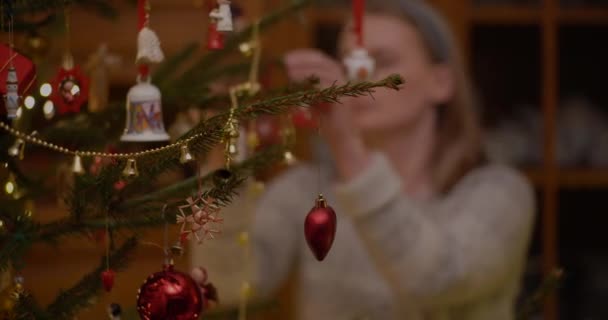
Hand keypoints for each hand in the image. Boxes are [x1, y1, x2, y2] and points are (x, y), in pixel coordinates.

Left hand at [284, 49, 369, 180]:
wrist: (343, 142)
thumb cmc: (327, 124)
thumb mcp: (312, 101)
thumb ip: (305, 89)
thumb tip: (288, 76)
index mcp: (335, 78)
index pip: (320, 59)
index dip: (303, 56)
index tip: (286, 58)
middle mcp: (342, 80)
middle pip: (323, 60)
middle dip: (303, 59)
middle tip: (285, 62)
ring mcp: (345, 89)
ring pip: (325, 71)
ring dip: (305, 70)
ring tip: (289, 73)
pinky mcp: (345, 100)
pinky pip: (327, 87)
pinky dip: (312, 84)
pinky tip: (299, 86)